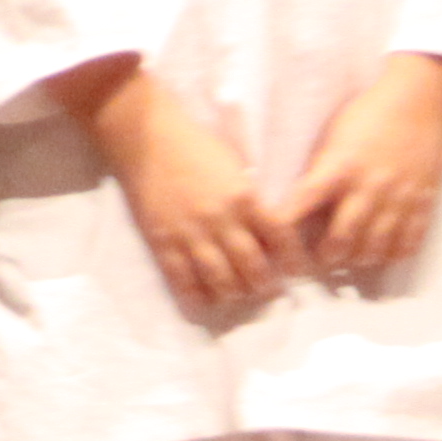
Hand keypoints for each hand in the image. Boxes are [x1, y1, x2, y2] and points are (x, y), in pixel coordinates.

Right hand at [49, 55, 298, 309]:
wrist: (145, 138)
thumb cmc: (195, 145)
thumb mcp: (235, 167)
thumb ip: (251, 200)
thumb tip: (267, 232)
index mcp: (244, 198)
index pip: (281, 238)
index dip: (293, 261)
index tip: (295, 272)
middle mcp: (222, 220)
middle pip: (253, 267)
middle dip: (265, 285)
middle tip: (266, 288)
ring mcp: (190, 234)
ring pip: (221, 280)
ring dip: (234, 293)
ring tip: (237, 293)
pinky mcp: (162, 242)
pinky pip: (182, 280)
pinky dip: (195, 297)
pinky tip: (203, 303)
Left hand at [272, 54, 441, 282]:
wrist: (419, 101)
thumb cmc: (366, 113)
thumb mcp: (332, 135)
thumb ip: (319, 167)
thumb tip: (292, 195)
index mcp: (340, 165)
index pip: (306, 200)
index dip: (287, 223)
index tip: (274, 240)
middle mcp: (369, 186)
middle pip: (344, 236)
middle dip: (327, 255)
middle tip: (317, 261)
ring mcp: (399, 197)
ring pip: (377, 246)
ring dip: (359, 258)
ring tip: (349, 259)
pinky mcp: (424, 202)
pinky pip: (409, 241)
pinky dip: (394, 254)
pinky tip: (383, 253)